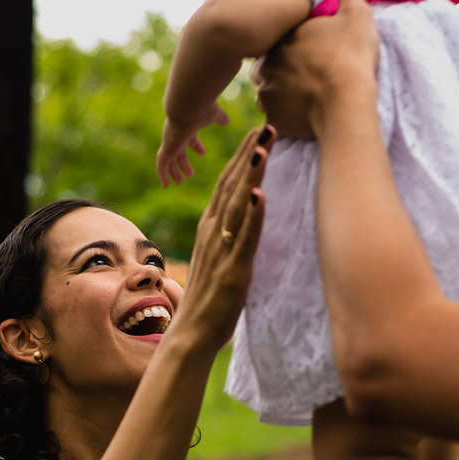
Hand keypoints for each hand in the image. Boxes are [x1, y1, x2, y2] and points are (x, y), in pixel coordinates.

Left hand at [156, 104, 231, 186]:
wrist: (188, 105)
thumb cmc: (202, 108)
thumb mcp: (214, 114)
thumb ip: (220, 117)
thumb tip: (227, 120)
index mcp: (186, 126)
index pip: (190, 139)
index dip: (196, 146)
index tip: (203, 153)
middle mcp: (176, 134)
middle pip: (178, 151)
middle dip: (182, 163)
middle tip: (190, 174)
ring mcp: (170, 141)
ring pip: (169, 159)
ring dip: (173, 171)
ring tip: (178, 182)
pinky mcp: (167, 148)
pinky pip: (162, 163)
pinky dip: (162, 173)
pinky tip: (165, 184)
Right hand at [169, 125, 273, 353]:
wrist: (191, 335)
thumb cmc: (210, 301)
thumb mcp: (222, 259)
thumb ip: (231, 237)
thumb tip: (246, 221)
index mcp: (212, 228)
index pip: (228, 183)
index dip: (243, 156)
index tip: (259, 132)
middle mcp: (214, 232)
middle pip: (232, 184)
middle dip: (250, 153)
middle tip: (267, 124)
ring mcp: (222, 249)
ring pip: (238, 204)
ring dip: (251, 174)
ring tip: (264, 147)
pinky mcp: (233, 269)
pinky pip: (244, 238)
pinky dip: (252, 215)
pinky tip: (260, 195)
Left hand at [256, 0, 379, 139]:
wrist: (345, 105)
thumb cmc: (351, 57)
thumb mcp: (357, 16)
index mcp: (284, 35)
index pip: (281, 37)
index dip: (296, 44)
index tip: (312, 52)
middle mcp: (268, 61)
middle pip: (271, 63)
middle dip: (284, 68)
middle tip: (309, 76)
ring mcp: (267, 91)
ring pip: (269, 90)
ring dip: (282, 92)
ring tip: (305, 98)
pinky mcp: (273, 117)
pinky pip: (274, 115)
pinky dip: (285, 115)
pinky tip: (303, 115)